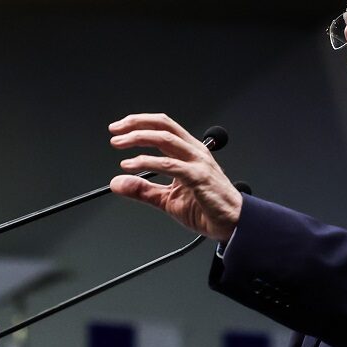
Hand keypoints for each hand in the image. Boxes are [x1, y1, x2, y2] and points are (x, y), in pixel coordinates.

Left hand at [108, 113, 241, 241]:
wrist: (232, 223)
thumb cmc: (207, 207)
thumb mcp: (167, 199)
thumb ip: (142, 190)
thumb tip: (117, 183)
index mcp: (189, 151)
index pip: (163, 127)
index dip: (140, 123)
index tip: (119, 128)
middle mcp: (194, 152)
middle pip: (164, 126)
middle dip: (136, 124)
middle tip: (115, 131)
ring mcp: (198, 163)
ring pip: (166, 139)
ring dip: (139, 138)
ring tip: (119, 144)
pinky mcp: (198, 177)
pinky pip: (170, 165)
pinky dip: (148, 162)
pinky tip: (132, 165)